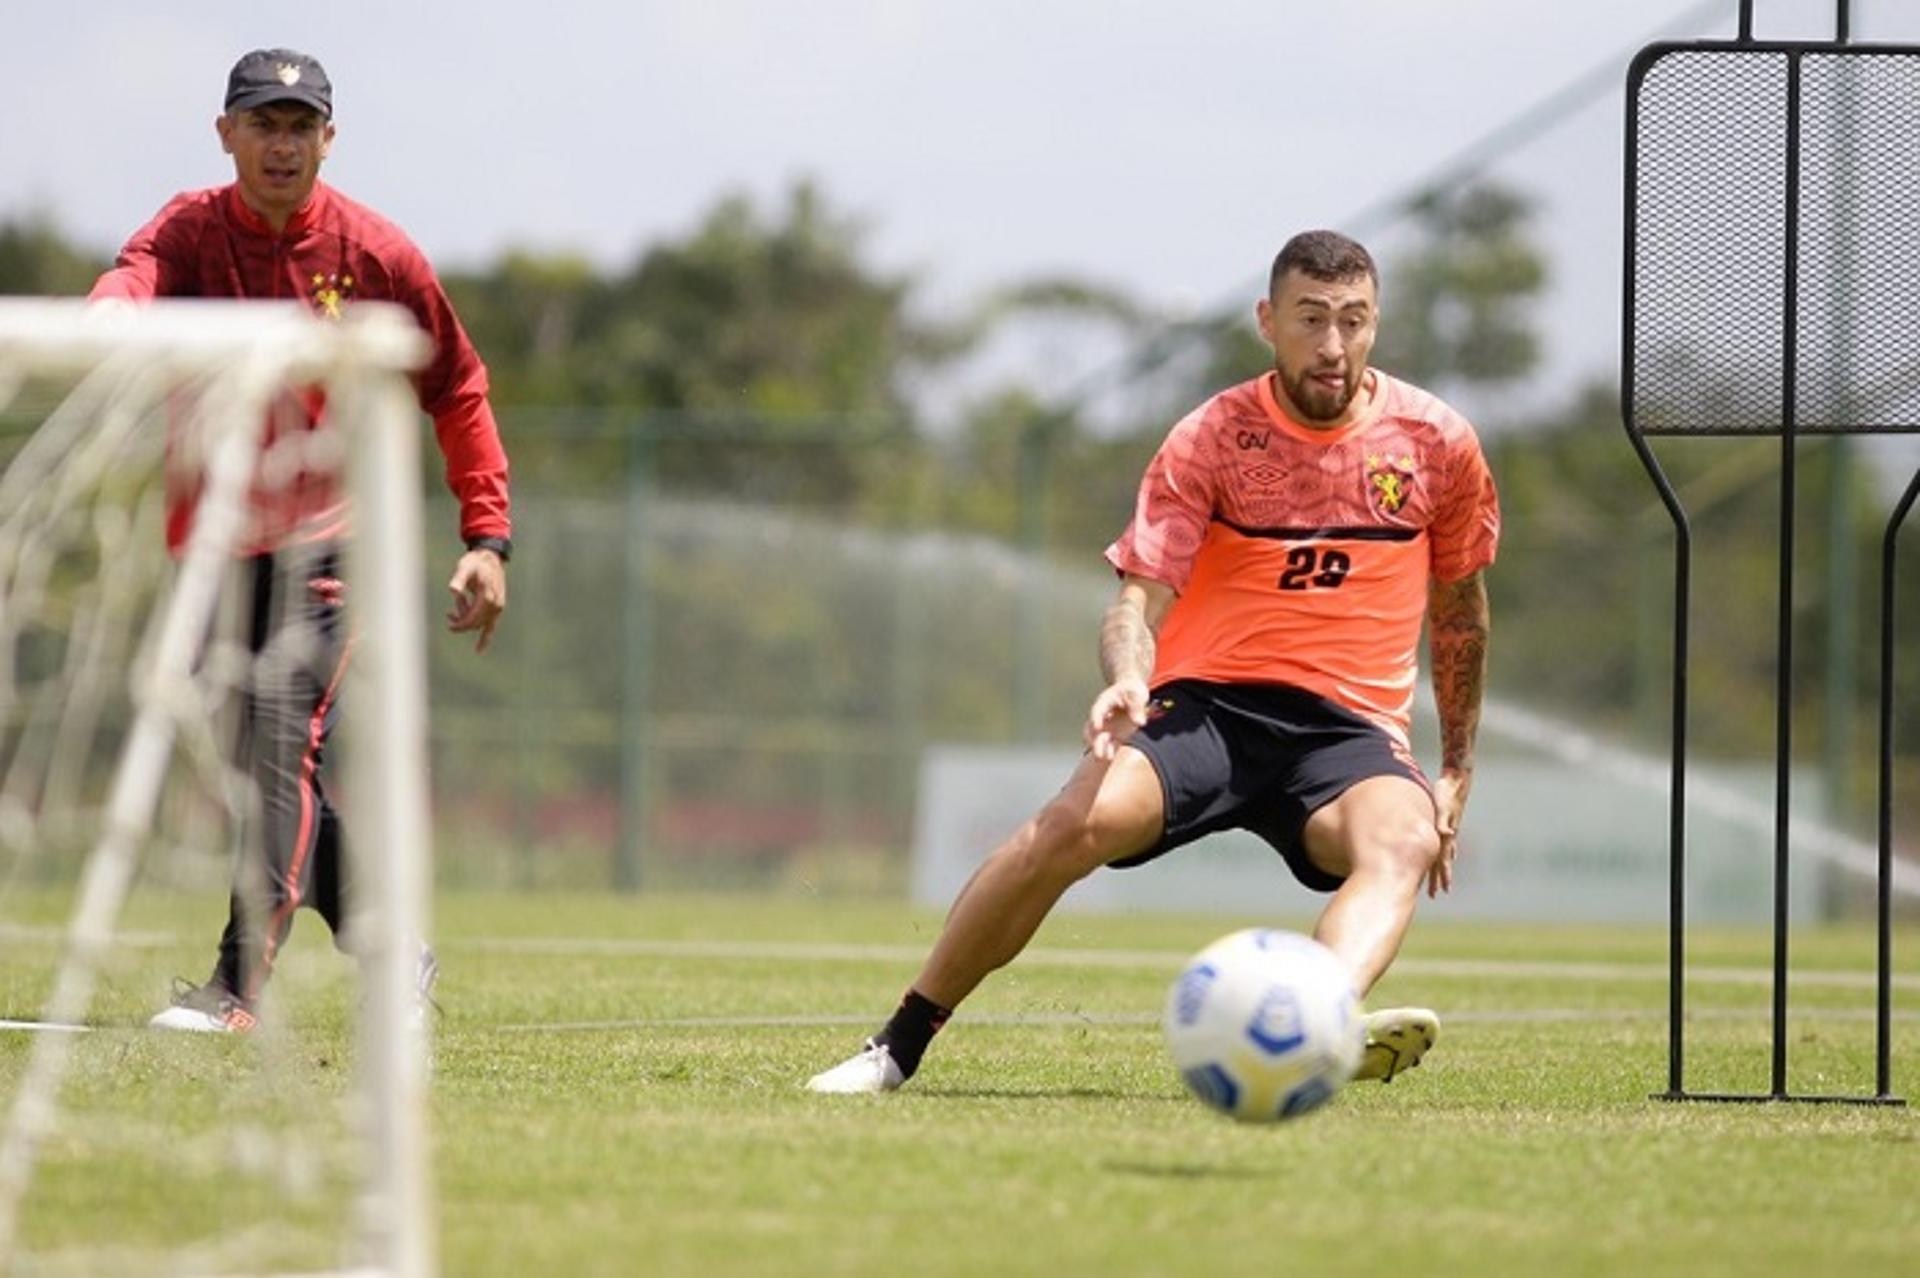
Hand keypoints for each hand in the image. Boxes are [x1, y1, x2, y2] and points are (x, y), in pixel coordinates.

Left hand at [447, 548, 506, 652]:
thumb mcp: (464, 568)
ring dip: (467, 620)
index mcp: (487, 597)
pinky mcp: (497, 608)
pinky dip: (485, 638)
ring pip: (480, 623)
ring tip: (454, 609)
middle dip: (462, 621)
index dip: (461, 624)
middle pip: (475, 623)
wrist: (490, 557)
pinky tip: (479, 650)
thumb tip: (453, 590)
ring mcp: (498, 607)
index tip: (450, 623)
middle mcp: (495, 605)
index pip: (473, 619)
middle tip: (449, 613)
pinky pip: (491, 626)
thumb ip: (459, 579)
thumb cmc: (475, 562)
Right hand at [1084, 676, 1149, 759]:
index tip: (1097, 727)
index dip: (1096, 718)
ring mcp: (1107, 726)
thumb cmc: (1133, 691)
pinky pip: (1109, 744)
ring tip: (1105, 758)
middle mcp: (1102, 716)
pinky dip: (1109, 751)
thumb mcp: (1137, 694)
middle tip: (1098, 752)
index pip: (1097, 710)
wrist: (1133, 693)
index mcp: (1104, 702)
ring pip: (1098, 739)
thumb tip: (1140, 722)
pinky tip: (1111, 758)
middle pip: (1093, 729)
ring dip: (1100, 748)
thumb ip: (1137, 707)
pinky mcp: (1115, 735)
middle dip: (1095, 741)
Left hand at [1427, 767, 1471, 896]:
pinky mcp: (1448, 823)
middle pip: (1443, 862)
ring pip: (1445, 854)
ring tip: (1443, 880)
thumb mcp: (1443, 807)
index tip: (1441, 891)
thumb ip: (1443, 821)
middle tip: (1436, 894)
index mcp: (1447, 835)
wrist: (1458, 780)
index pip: (1443, 861)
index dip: (1441, 876)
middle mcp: (1450, 835)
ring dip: (1443, 868)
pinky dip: (1445, 852)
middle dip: (1440, 879)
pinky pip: (1446, 843)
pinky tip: (1448, 855)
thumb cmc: (1447, 793)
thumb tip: (1446, 833)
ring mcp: (1450, 830)